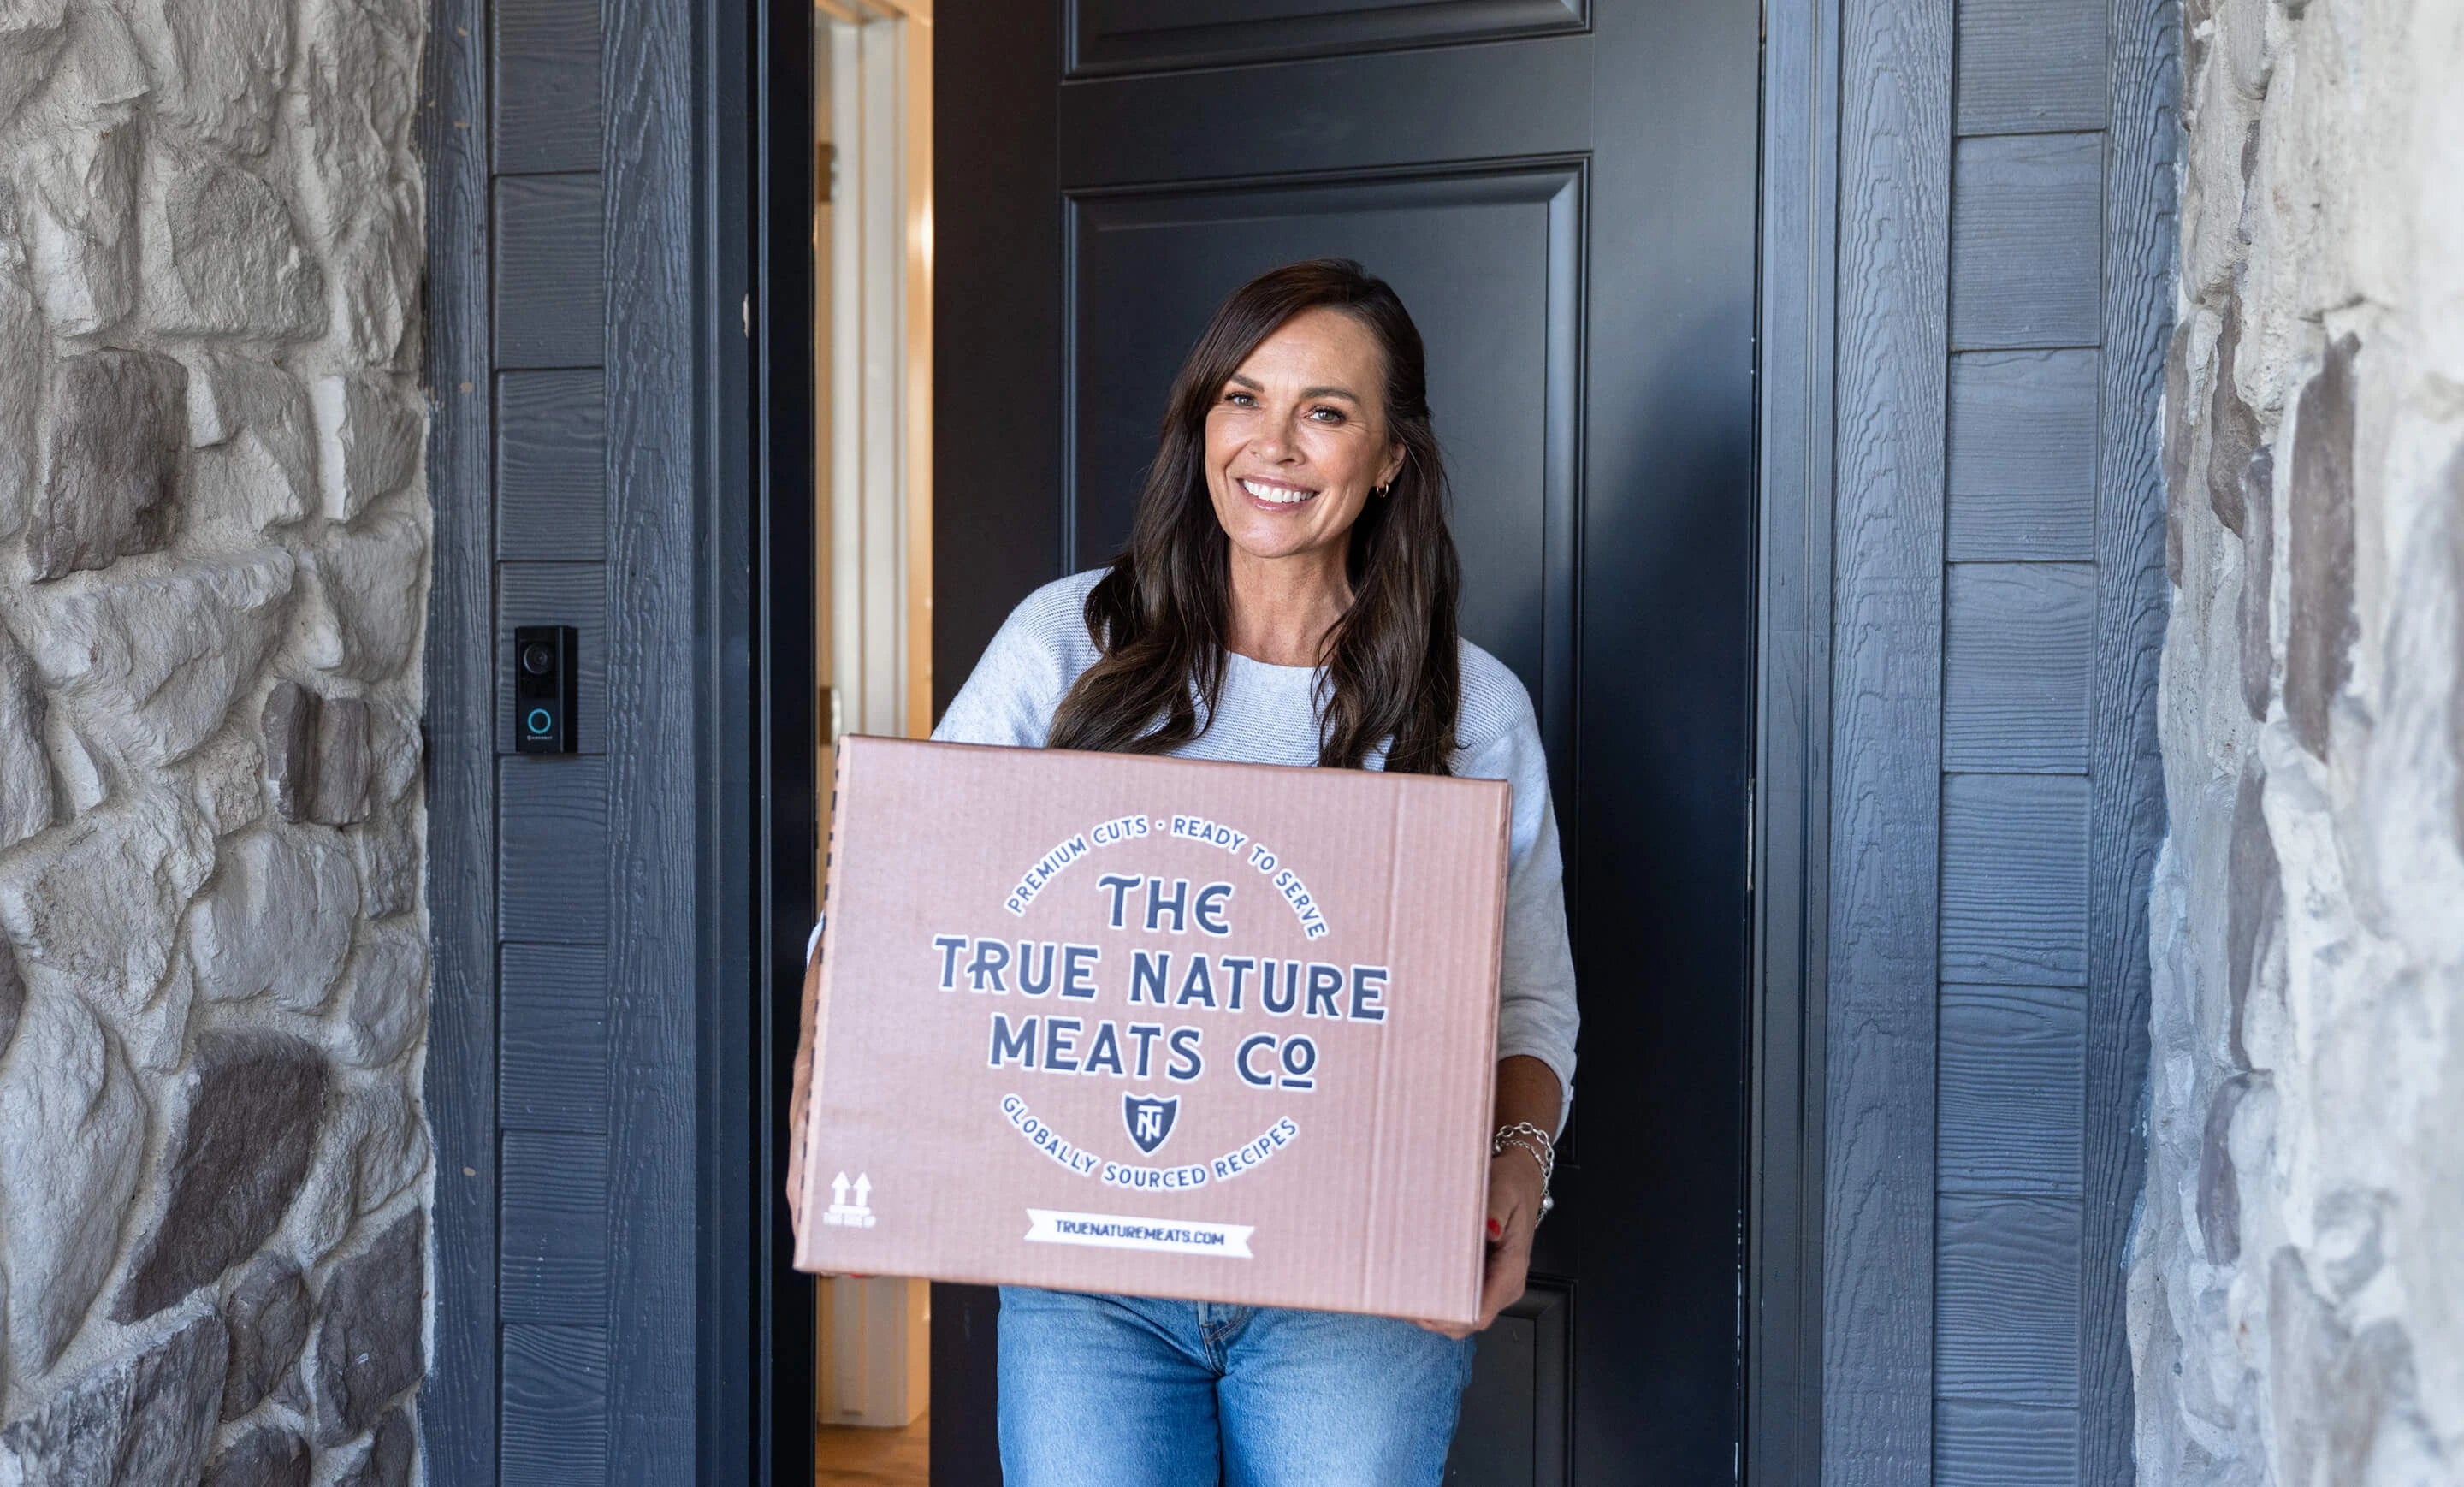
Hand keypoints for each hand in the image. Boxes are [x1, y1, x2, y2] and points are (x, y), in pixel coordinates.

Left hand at [1417, 1148, 1544, 1338]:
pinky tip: (1416, 1287)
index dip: (1450, 1318)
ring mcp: (1493, 1284)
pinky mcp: (1483, 1278)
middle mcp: (1504, 1284)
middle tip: (1401, 1303)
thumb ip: (1497, 1210)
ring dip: (1433, 1311)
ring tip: (1403, 1298)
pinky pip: (1461, 1300)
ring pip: (1461, 1315)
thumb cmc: (1513, 1186)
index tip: (1422, 1308)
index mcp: (1511, 1270)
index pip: (1481, 1314)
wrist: (1521, 1180)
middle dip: (1434, 1318)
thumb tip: (1490, 1230)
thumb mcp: (1506, 1190)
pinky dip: (1439, 1299)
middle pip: (1467, 1321)